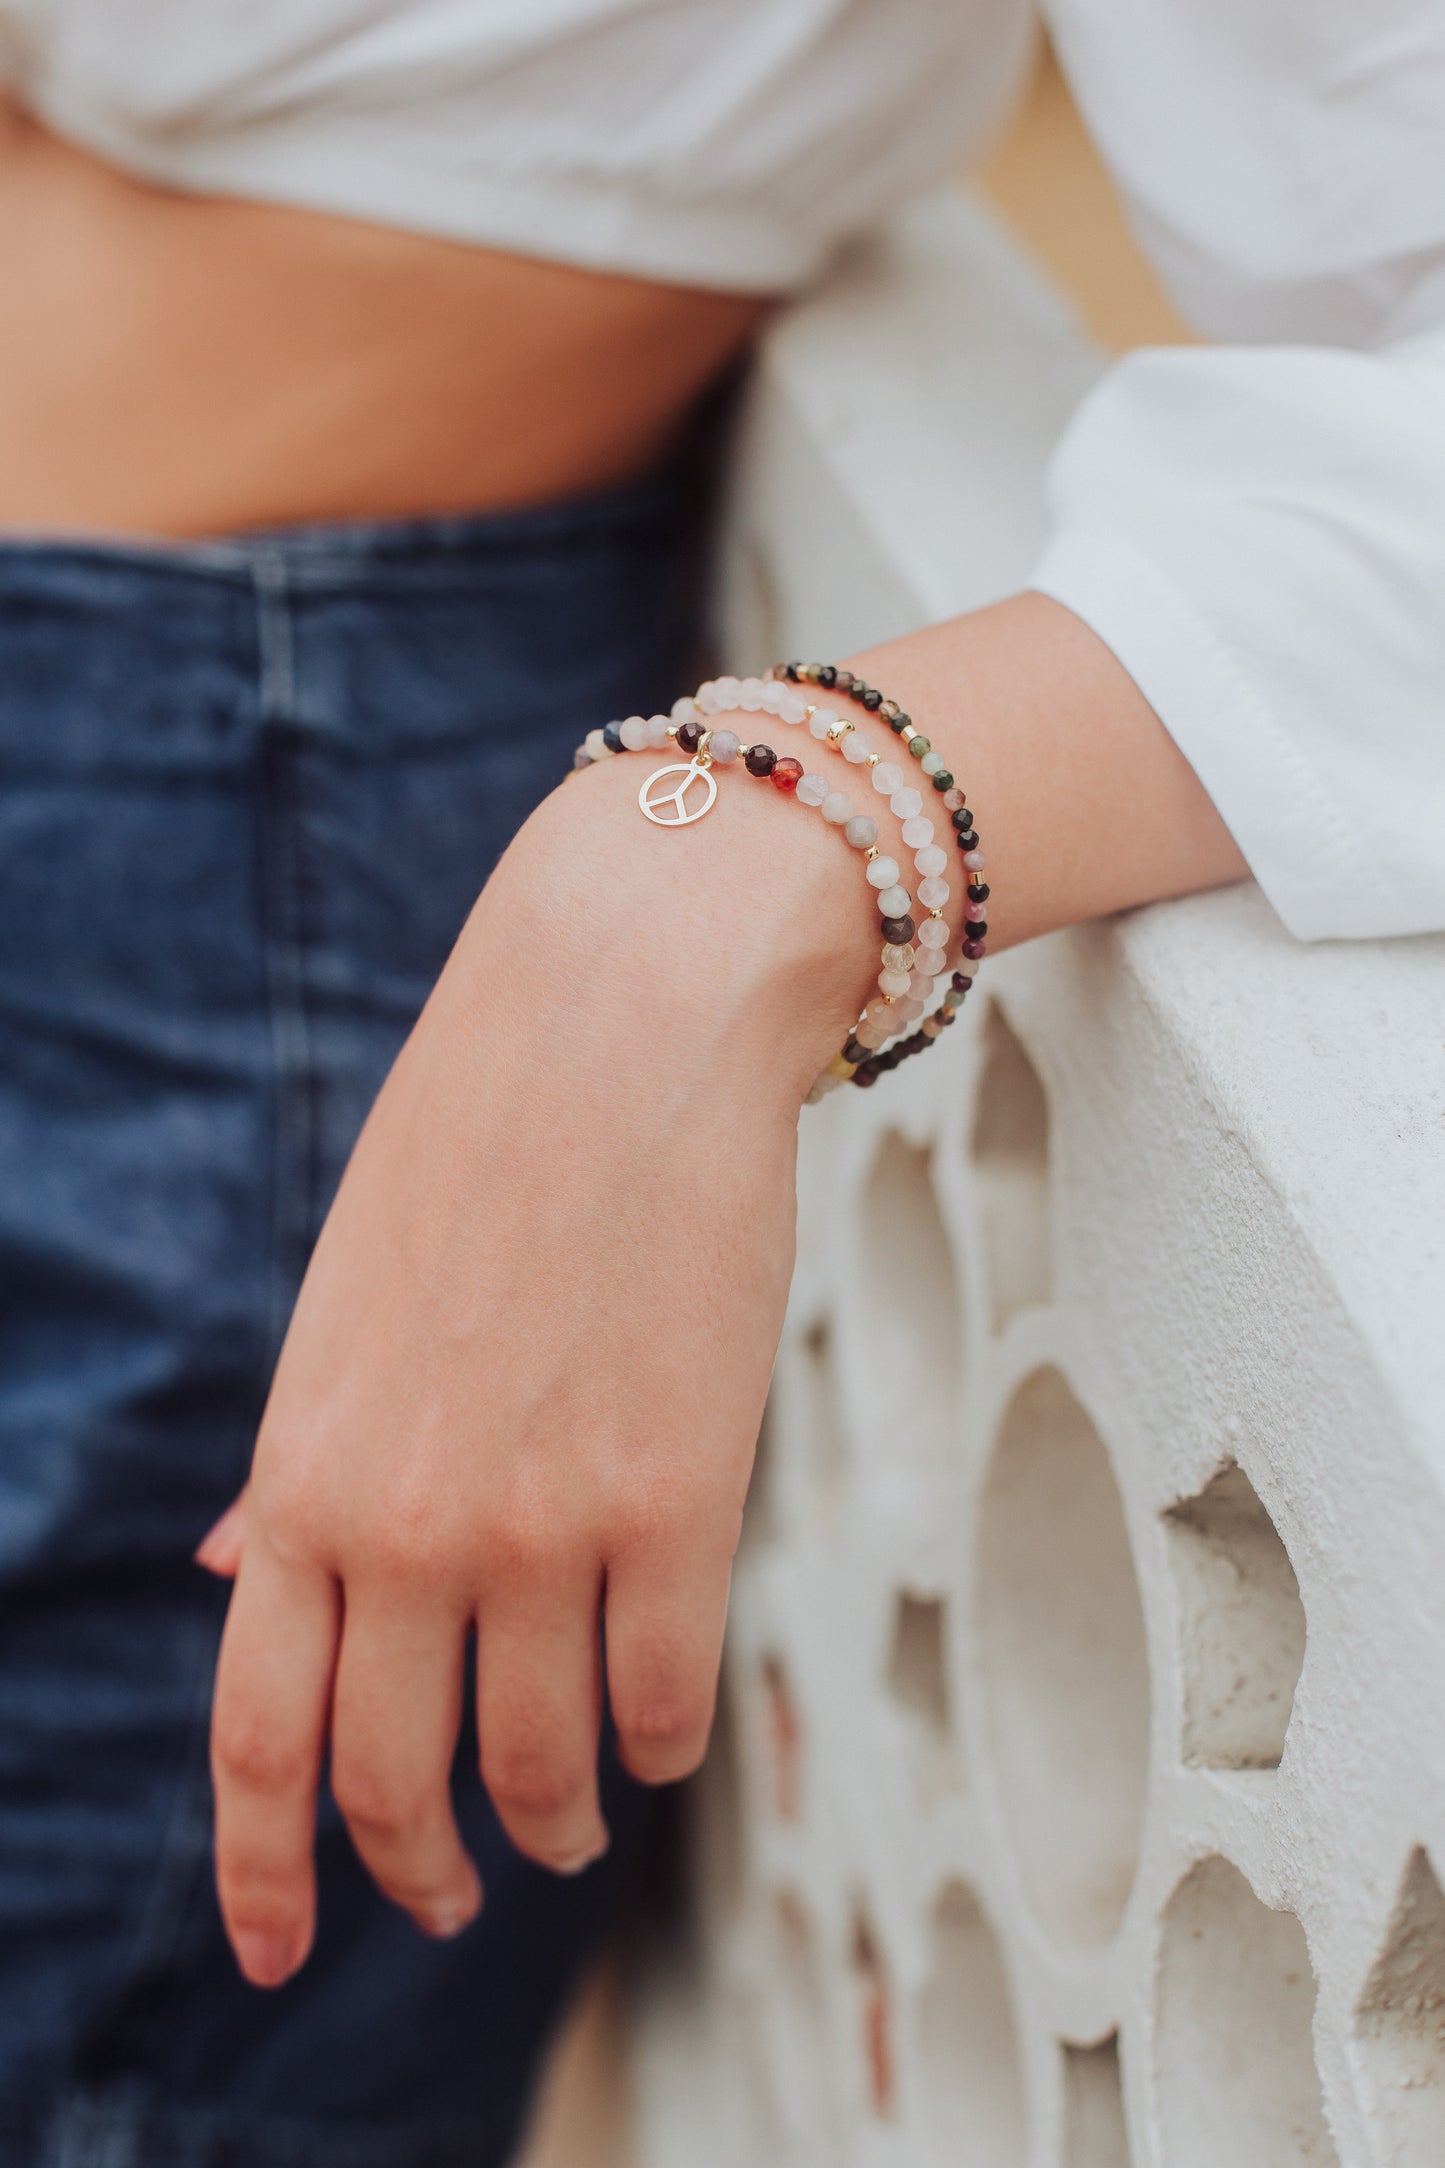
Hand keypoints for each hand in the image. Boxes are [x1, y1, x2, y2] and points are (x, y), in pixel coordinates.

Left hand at [205, 747, 867, 1987]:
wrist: (621, 1017)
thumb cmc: (480, 1144)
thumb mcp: (347, 1304)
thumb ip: (301, 1460)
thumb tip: (239, 1577)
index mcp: (305, 1469)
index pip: (258, 1735)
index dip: (262, 1872)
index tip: (275, 1948)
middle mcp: (406, 1524)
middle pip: (394, 1785)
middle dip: (415, 1873)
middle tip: (447, 1896)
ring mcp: (543, 1521)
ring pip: (540, 1764)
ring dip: (556, 1825)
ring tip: (569, 1830)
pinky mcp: (681, 1499)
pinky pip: (666, 1696)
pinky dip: (663, 1745)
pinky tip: (662, 1738)